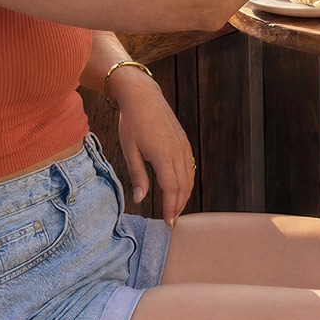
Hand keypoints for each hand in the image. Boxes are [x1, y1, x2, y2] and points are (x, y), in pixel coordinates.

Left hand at [109, 67, 195, 222]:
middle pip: (183, 185)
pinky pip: (190, 166)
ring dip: (184, 195)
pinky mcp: (183, 141)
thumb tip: (140, 199)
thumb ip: (137, 175)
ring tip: (175, 209)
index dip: (170, 207)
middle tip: (171, 221)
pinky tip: (180, 188)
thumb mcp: (129, 150)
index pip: (171, 188)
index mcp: (162, 154)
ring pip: (189, 176)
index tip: (167, 222)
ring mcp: (183, 145)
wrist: (143, 96)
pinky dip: (187, 181)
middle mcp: (177, 151)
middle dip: (178, 205)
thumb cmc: (132, 122)